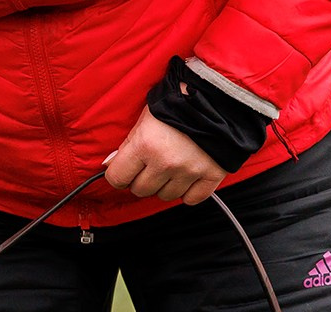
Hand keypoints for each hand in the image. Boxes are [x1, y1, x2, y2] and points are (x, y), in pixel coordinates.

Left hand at [103, 108, 224, 204]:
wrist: (221, 93)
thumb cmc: (180, 101)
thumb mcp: (146, 117)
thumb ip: (127, 144)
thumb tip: (109, 165)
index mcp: (146, 144)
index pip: (117, 178)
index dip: (119, 174)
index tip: (126, 169)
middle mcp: (166, 161)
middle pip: (141, 190)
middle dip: (142, 179)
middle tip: (152, 163)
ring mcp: (190, 170)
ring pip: (165, 196)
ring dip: (166, 185)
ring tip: (173, 164)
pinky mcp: (212, 175)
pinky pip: (192, 199)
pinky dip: (189, 191)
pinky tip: (188, 175)